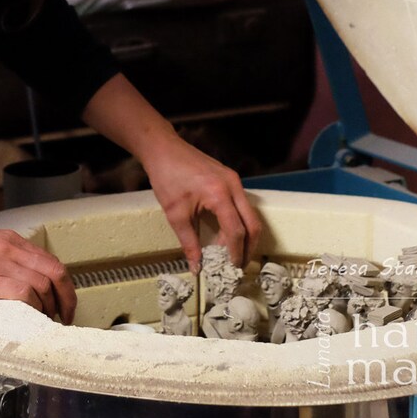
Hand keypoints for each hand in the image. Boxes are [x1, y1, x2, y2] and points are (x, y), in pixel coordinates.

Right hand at [0, 227, 76, 323]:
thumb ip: (3, 253)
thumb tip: (21, 273)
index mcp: (8, 239)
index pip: (50, 260)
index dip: (64, 283)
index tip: (64, 299)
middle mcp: (8, 248)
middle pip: (54, 272)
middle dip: (66, 297)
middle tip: (65, 315)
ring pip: (43, 284)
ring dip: (50, 306)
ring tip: (46, 320)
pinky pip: (24, 293)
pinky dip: (34, 306)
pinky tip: (31, 317)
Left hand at [141, 133, 261, 273]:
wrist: (163, 149)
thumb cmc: (167, 178)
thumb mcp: (175, 214)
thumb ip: (189, 243)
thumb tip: (196, 267)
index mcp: (219, 194)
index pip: (236, 230)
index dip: (236, 252)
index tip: (232, 269)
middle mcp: (233, 186)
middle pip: (252, 223)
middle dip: (249, 247)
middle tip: (239, 265)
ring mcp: (234, 179)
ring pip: (250, 213)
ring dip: (245, 234)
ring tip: (233, 252)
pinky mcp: (230, 177)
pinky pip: (242, 203)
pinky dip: (239, 220)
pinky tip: (227, 232)